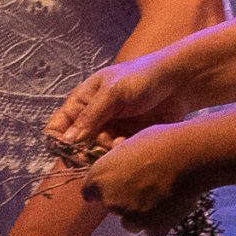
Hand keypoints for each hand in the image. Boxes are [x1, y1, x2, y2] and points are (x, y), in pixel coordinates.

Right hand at [48, 47, 191, 147]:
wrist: (178, 84)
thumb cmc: (142, 78)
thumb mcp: (113, 92)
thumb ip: (90, 116)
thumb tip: (66, 141)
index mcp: (82, 102)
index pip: (57, 127)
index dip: (59, 141)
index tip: (71, 149)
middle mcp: (92, 119)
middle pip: (75, 147)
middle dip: (85, 151)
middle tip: (101, 146)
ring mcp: (109, 131)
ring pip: (95, 154)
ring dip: (104, 153)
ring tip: (120, 142)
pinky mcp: (126, 142)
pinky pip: (114, 156)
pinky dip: (119, 154)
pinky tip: (130, 143)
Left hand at [78, 123, 204, 235]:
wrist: (186, 157)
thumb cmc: (159, 142)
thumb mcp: (130, 145)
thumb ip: (120, 163)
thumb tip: (123, 168)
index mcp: (99, 175)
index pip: (89, 191)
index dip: (99, 189)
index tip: (110, 187)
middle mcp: (110, 200)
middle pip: (111, 207)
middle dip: (123, 199)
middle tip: (142, 186)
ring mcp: (131, 216)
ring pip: (130, 222)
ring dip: (138, 214)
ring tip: (156, 199)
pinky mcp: (152, 227)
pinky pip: (151, 229)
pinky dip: (158, 221)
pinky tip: (168, 207)